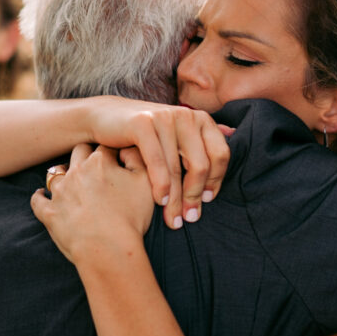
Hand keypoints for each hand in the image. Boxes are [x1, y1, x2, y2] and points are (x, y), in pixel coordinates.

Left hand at [31, 144, 153, 264]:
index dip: (114, 152)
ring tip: (72, 183)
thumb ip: (137, 158)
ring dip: (64, 174)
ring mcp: (59, 192)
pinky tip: (42, 195)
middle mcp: (76, 171)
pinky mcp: (49, 212)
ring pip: (56, 172)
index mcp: (99, 161)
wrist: (109, 249)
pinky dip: (40, 196)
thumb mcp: (146, 183)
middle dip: (87, 155)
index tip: (119, 161)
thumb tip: (126, 148)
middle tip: (96, 168)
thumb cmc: (131, 217)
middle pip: (79, 152)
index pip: (106, 146)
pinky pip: (38, 200)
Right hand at [85, 97, 230, 228]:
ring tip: (173, 220)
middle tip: (190, 218)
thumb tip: (233, 132)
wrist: (103, 117)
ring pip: (177, 168)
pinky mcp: (143, 123)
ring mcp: (165, 118)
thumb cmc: (143, 132)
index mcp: (200, 119)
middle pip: (201, 164)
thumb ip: (201, 134)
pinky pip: (157, 162)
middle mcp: (186, 116)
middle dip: (195, 196)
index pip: (220, 155)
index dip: (216, 181)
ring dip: (176, 199)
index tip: (206, 202)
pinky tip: (160, 201)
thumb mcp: (175, 132)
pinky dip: (160, 185)